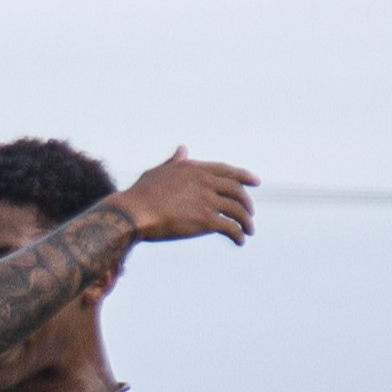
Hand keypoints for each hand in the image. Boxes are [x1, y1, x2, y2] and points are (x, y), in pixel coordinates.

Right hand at [108, 146, 257, 245]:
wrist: (135, 212)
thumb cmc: (141, 194)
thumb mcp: (159, 171)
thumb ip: (175, 162)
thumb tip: (183, 149)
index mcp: (195, 169)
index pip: (226, 171)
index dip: (244, 176)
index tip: (256, 181)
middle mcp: (205, 182)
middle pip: (236, 190)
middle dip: (246, 203)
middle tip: (250, 213)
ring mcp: (207, 200)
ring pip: (237, 210)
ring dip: (246, 221)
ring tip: (249, 231)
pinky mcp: (206, 220)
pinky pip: (230, 227)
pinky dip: (238, 235)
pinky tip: (240, 241)